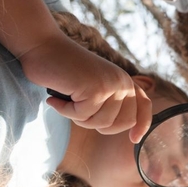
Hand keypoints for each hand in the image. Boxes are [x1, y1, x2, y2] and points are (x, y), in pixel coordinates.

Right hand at [18, 34, 151, 142]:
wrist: (43, 47)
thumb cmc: (64, 71)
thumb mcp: (95, 88)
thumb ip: (110, 103)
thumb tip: (129, 131)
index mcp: (125, 81)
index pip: (144, 107)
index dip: (142, 126)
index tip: (134, 139)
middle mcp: (123, 82)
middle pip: (122, 123)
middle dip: (98, 125)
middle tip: (77, 110)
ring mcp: (111, 85)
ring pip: (101, 123)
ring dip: (78, 117)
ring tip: (66, 100)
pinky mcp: (96, 90)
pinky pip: (82, 116)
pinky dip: (64, 111)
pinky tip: (54, 99)